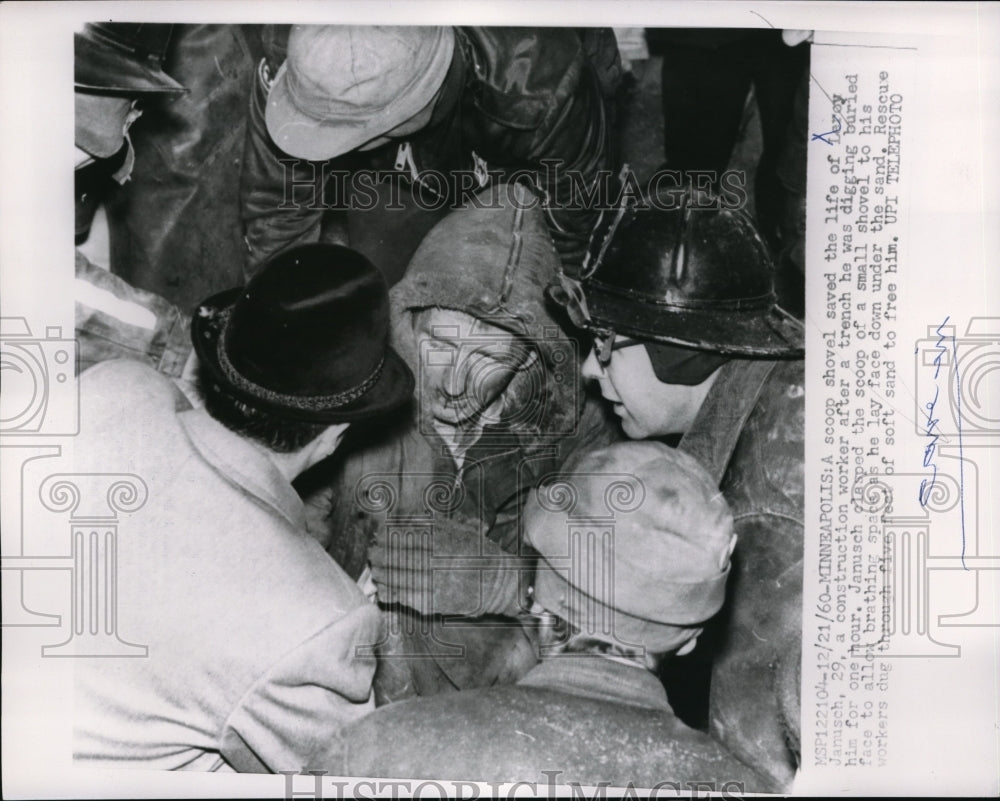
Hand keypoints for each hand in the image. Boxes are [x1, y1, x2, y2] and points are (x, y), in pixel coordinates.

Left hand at [368, 516, 530, 617]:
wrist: (498, 584)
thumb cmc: (479, 554)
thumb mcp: (461, 529)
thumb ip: (434, 523)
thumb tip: (403, 518)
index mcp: (442, 540)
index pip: (404, 535)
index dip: (387, 536)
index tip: (378, 535)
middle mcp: (435, 560)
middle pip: (397, 555)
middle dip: (380, 553)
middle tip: (372, 552)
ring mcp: (433, 583)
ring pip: (397, 576)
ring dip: (381, 572)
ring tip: (375, 570)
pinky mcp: (432, 602)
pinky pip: (404, 597)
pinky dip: (390, 592)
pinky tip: (383, 588)